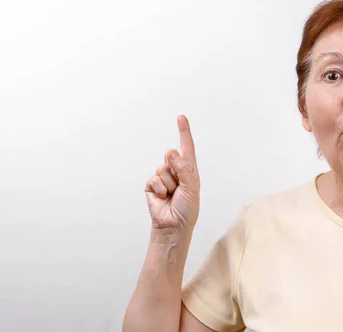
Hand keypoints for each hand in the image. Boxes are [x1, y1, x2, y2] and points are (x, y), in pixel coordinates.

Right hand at [144, 115, 199, 231]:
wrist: (173, 226)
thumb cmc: (187, 209)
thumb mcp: (191, 187)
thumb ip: (183, 168)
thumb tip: (171, 151)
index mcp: (189, 170)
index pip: (187, 147)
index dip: (184, 132)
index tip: (181, 117)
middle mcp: (176, 171)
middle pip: (171, 155)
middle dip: (175, 170)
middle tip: (179, 188)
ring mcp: (163, 177)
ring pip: (161, 168)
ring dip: (168, 184)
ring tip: (171, 195)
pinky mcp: (151, 185)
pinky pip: (153, 179)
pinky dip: (158, 189)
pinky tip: (162, 198)